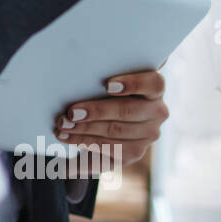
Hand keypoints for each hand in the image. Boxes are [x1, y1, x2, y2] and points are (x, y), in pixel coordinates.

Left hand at [52, 69, 168, 166]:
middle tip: (72, 112)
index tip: (107, 85)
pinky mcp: (135, 152)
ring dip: (85, 128)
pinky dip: (84, 141)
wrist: (108, 123)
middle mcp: (157, 112)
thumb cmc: (106, 93)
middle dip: (97, 111)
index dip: (133, 84)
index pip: (154, 84)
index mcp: (155, 89)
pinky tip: (67, 137)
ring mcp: (148, 134)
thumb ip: (104, 76)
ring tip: (63, 125)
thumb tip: (81, 69)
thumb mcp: (108, 83)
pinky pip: (108, 147)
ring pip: (115, 131)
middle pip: (128, 110)